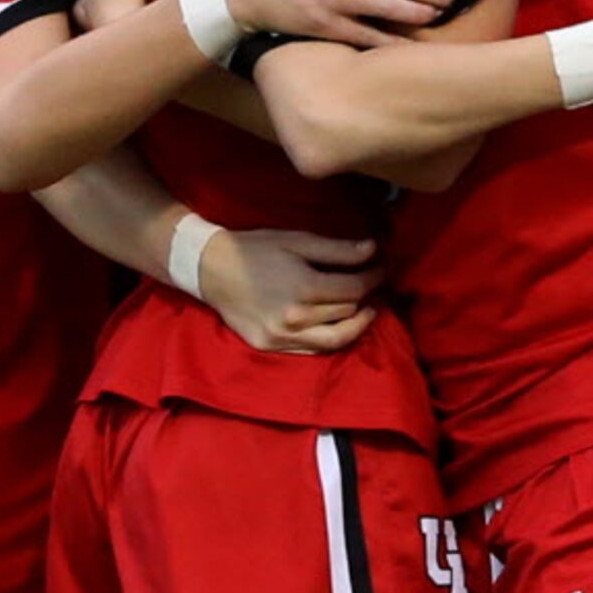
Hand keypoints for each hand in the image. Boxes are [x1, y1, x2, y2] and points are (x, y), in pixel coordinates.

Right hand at [199, 229, 380, 354]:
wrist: (211, 269)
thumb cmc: (256, 249)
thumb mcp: (298, 241)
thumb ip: (338, 250)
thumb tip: (374, 250)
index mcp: (304, 288)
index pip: (355, 289)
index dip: (374, 278)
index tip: (382, 268)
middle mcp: (296, 318)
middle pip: (347, 313)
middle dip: (368, 297)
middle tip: (375, 285)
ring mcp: (282, 338)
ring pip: (335, 340)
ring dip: (357, 325)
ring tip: (367, 311)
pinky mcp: (271, 347)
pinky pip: (312, 351)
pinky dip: (330, 340)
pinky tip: (338, 326)